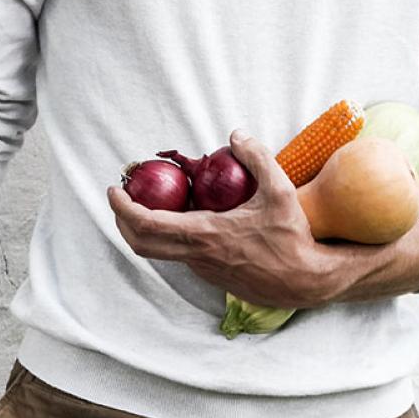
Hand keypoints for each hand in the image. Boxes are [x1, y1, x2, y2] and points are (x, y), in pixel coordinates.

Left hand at [108, 130, 342, 309]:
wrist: (304, 282)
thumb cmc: (292, 238)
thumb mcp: (280, 191)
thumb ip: (258, 158)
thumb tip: (236, 135)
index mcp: (203, 235)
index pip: (146, 223)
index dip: (123, 207)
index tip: (115, 190)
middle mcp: (195, 255)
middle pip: (140, 243)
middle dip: (123, 220)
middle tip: (122, 196)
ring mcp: (201, 268)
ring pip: (159, 250)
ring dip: (146, 228)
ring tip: (151, 201)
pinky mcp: (209, 274)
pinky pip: (179, 253)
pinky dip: (170, 234)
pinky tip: (185, 215)